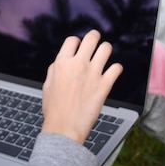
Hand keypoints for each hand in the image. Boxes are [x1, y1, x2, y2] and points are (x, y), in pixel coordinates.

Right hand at [41, 30, 122, 144]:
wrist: (64, 128)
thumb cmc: (54, 109)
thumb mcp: (47, 85)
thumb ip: (55, 69)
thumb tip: (62, 60)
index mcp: (62, 63)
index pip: (72, 40)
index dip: (76, 42)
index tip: (78, 47)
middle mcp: (78, 64)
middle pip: (91, 38)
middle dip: (94, 37)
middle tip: (95, 40)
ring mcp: (93, 73)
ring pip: (106, 48)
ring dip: (105, 50)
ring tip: (104, 55)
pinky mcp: (105, 85)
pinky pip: (117, 68)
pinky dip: (116, 69)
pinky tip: (112, 72)